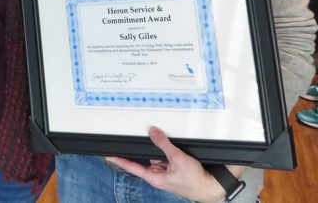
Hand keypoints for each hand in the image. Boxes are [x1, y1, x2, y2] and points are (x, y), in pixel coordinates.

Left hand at [105, 127, 227, 202]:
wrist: (210, 186)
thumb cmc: (194, 181)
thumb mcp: (178, 159)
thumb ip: (163, 144)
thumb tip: (152, 131)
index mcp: (154, 177)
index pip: (131, 166)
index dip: (119, 159)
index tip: (107, 154)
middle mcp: (157, 174)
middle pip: (144, 156)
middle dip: (144, 146)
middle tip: (140, 133)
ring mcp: (165, 170)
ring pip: (155, 154)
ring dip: (158, 146)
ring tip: (161, 138)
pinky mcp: (172, 166)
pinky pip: (165, 154)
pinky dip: (165, 147)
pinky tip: (169, 142)